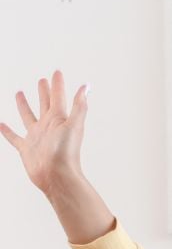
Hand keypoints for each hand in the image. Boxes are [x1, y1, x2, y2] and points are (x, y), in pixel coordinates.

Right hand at [1, 70, 88, 195]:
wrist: (57, 176)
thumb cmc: (66, 152)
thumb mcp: (74, 125)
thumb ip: (79, 106)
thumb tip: (86, 87)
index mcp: (59, 119)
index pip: (58, 97)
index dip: (57, 84)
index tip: (56, 72)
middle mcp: (48, 126)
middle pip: (45, 104)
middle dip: (44, 92)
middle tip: (42, 80)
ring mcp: (36, 137)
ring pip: (28, 116)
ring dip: (24, 105)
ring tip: (19, 93)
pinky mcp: (26, 148)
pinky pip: (14, 137)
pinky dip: (6, 131)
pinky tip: (0, 124)